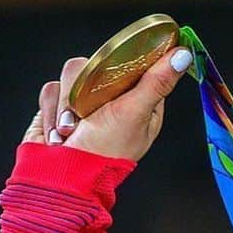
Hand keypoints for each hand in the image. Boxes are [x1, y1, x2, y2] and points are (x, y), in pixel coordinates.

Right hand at [22, 45, 193, 161]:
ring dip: (66, 106)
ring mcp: (85, 102)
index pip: (139, 65)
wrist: (58, 178)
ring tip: (71, 131)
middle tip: (88, 116)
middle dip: (85, 92)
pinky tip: (59, 135)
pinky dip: (50, 113)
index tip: (116, 74)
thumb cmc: (103, 153)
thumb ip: (156, 82)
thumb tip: (182, 54)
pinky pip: (50, 90)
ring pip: (71, 75)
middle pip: (97, 64)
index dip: (127, 63)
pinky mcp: (59, 106)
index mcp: (140, 102)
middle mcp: (113, 100)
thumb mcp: (135, 113)